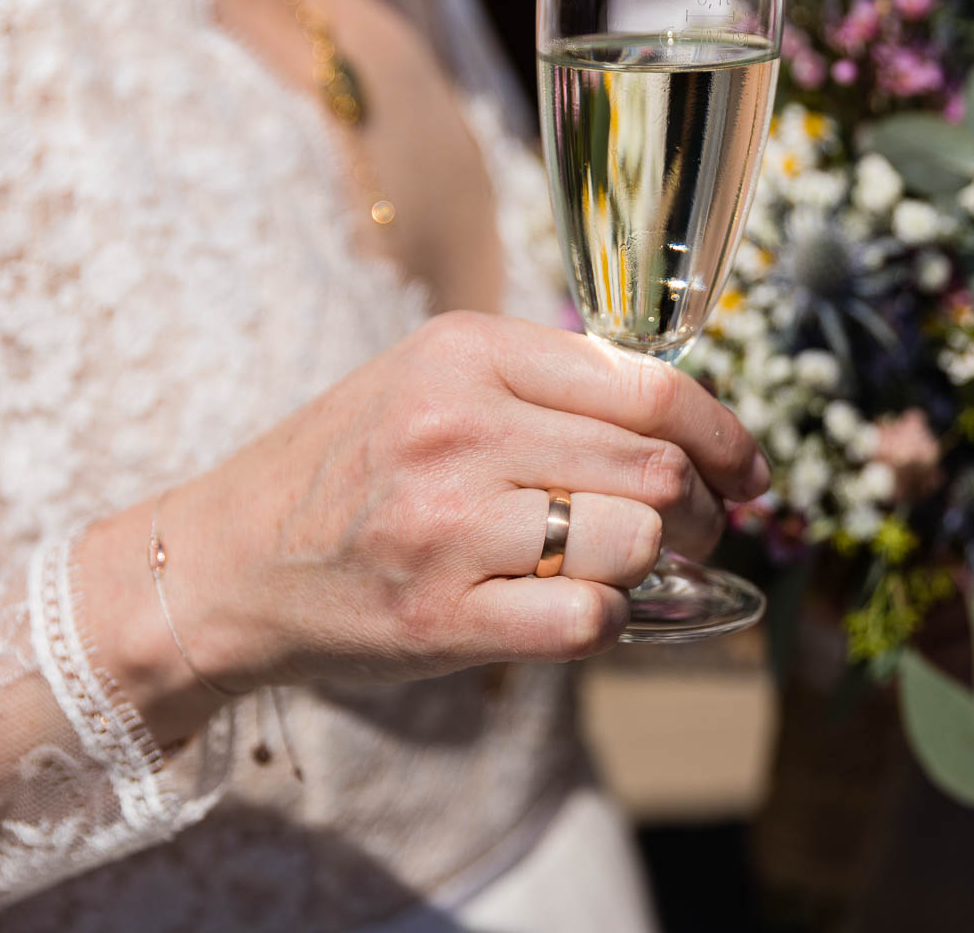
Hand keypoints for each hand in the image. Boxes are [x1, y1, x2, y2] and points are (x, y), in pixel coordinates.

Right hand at [82, 311, 769, 741]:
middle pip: (658, 468)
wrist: (226, 561)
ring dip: (656, 566)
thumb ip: (545, 384)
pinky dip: (608, 620)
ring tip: (630, 568)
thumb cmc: (346, 470)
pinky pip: (589, 619)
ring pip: (635, 541)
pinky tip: (579, 609)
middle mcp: (457, 428)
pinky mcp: (440, 615)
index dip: (725, 434)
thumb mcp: (429, 382)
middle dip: (706, 510)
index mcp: (466, 353)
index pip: (649, 388)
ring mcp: (448, 525)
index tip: (747, 469)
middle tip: (702, 530)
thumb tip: (684, 417)